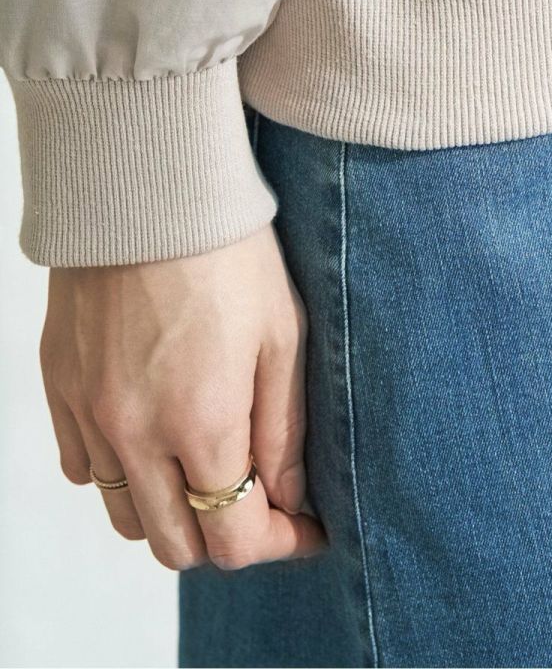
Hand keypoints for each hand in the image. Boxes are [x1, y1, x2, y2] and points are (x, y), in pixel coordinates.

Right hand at [39, 223, 324, 570]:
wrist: (146, 188)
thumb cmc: (229, 251)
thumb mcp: (283, 334)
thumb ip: (285, 428)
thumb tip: (290, 499)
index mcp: (201, 422)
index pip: (234, 539)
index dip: (282, 543)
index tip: (310, 526)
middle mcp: (135, 433)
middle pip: (176, 544)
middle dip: (228, 536)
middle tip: (265, 500)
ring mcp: (89, 415)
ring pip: (127, 516)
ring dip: (173, 510)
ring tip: (212, 466)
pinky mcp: (59, 388)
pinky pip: (85, 469)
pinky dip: (123, 474)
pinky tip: (157, 435)